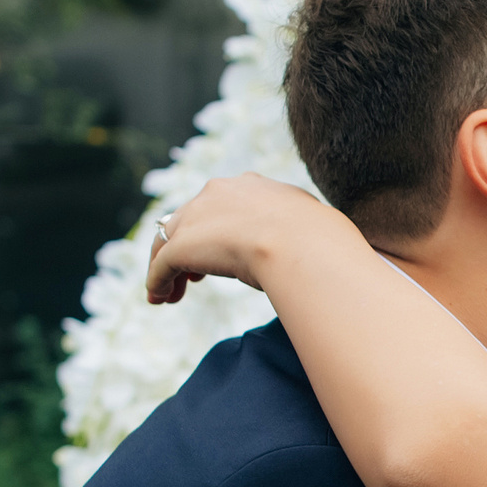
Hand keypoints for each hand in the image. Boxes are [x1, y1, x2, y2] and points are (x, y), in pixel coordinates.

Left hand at [145, 174, 339, 305]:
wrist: (302, 244)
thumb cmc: (320, 242)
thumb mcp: (313, 230)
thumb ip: (305, 234)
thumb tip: (329, 249)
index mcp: (252, 187)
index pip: (222, 203)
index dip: (219, 229)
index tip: (226, 252)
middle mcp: (218, 193)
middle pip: (189, 218)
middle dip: (189, 246)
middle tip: (196, 276)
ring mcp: (197, 217)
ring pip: (169, 241)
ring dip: (168, 268)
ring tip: (171, 295)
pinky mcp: (182, 245)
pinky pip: (161, 264)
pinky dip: (157, 282)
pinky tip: (160, 299)